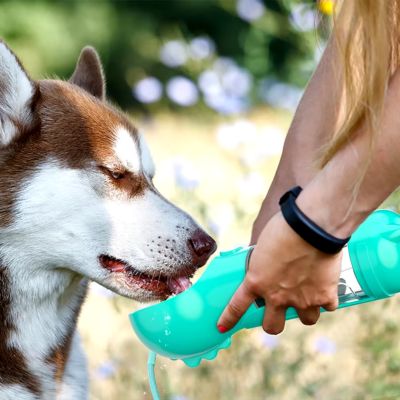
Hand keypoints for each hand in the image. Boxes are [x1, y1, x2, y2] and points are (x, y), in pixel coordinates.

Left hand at [217, 212, 341, 334]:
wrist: (311, 227)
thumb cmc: (283, 228)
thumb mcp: (262, 245)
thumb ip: (261, 262)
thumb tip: (264, 264)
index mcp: (256, 282)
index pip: (237, 306)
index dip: (228, 319)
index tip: (222, 327)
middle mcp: (277, 296)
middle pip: (273, 327)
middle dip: (274, 322)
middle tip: (278, 310)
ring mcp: (302, 299)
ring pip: (306, 320)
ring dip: (306, 310)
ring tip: (309, 296)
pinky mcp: (325, 296)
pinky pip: (328, 306)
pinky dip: (328, 298)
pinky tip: (327, 286)